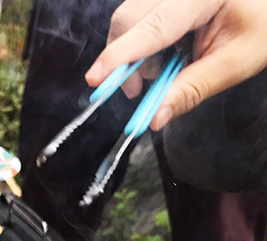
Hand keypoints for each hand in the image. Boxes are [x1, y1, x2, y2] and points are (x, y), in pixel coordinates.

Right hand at [84, 0, 266, 129]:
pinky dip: (139, 43)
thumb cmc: (262, 25)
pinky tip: (161, 55)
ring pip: (128, 19)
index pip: (151, 28)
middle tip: (139, 91)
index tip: (95, 80)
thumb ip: (193, 89)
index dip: (120, 56)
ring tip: (159, 71)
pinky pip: (137, 17)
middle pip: (128, 19)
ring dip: (132, 54)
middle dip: (123, 60)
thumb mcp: (236, 61)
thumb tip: (154, 118)